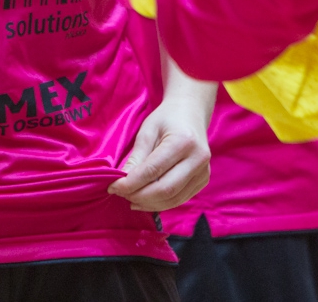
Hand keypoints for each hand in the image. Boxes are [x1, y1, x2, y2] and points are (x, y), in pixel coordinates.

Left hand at [108, 94, 210, 211]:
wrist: (191, 113)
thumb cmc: (166, 119)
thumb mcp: (147, 131)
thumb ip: (136, 157)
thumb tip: (122, 182)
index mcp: (183, 141)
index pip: (153, 170)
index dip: (131, 183)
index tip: (113, 187)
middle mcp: (198, 158)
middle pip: (165, 189)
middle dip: (139, 196)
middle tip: (121, 194)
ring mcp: (204, 171)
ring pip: (173, 199)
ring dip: (149, 204)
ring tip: (131, 198)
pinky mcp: (203, 180)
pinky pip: (180, 199)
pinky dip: (161, 203)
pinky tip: (146, 200)